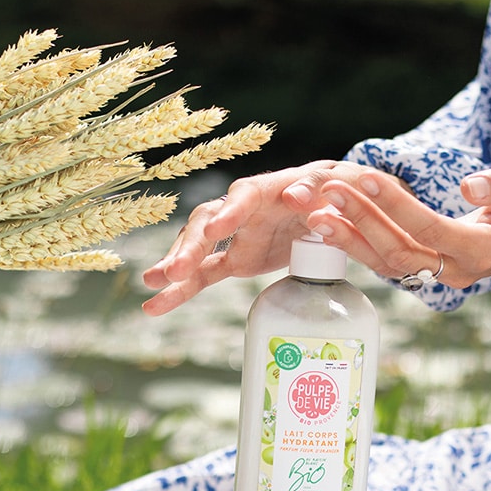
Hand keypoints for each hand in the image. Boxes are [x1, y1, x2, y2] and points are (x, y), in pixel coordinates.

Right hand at [141, 160, 381, 314]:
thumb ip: (319, 187)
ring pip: (198, 249)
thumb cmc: (335, 190)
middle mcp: (242, 210)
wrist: (333, 204)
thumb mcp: (337, 184)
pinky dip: (181, 291)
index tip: (220, 227)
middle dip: (192, 245)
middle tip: (177, 269)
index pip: (244, 197)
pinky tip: (154, 306)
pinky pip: (204, 276)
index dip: (231, 212)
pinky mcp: (236, 259)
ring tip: (153, 283)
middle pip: (208, 224)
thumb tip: (297, 194)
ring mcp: (236, 236)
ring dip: (176, 265)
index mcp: (267, 190)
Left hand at [307, 165, 490, 287]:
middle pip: (398, 250)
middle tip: (328, 191)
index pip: (429, 229)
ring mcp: (435, 277)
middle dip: (362, 220)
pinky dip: (355, 244)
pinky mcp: (420, 272)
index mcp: (479, 250)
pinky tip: (328, 224)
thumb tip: (470, 184)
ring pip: (385, 263)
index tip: (365, 178)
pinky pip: (382, 262)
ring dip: (349, 238)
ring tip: (316, 213)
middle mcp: (453, 272)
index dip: (396, 205)